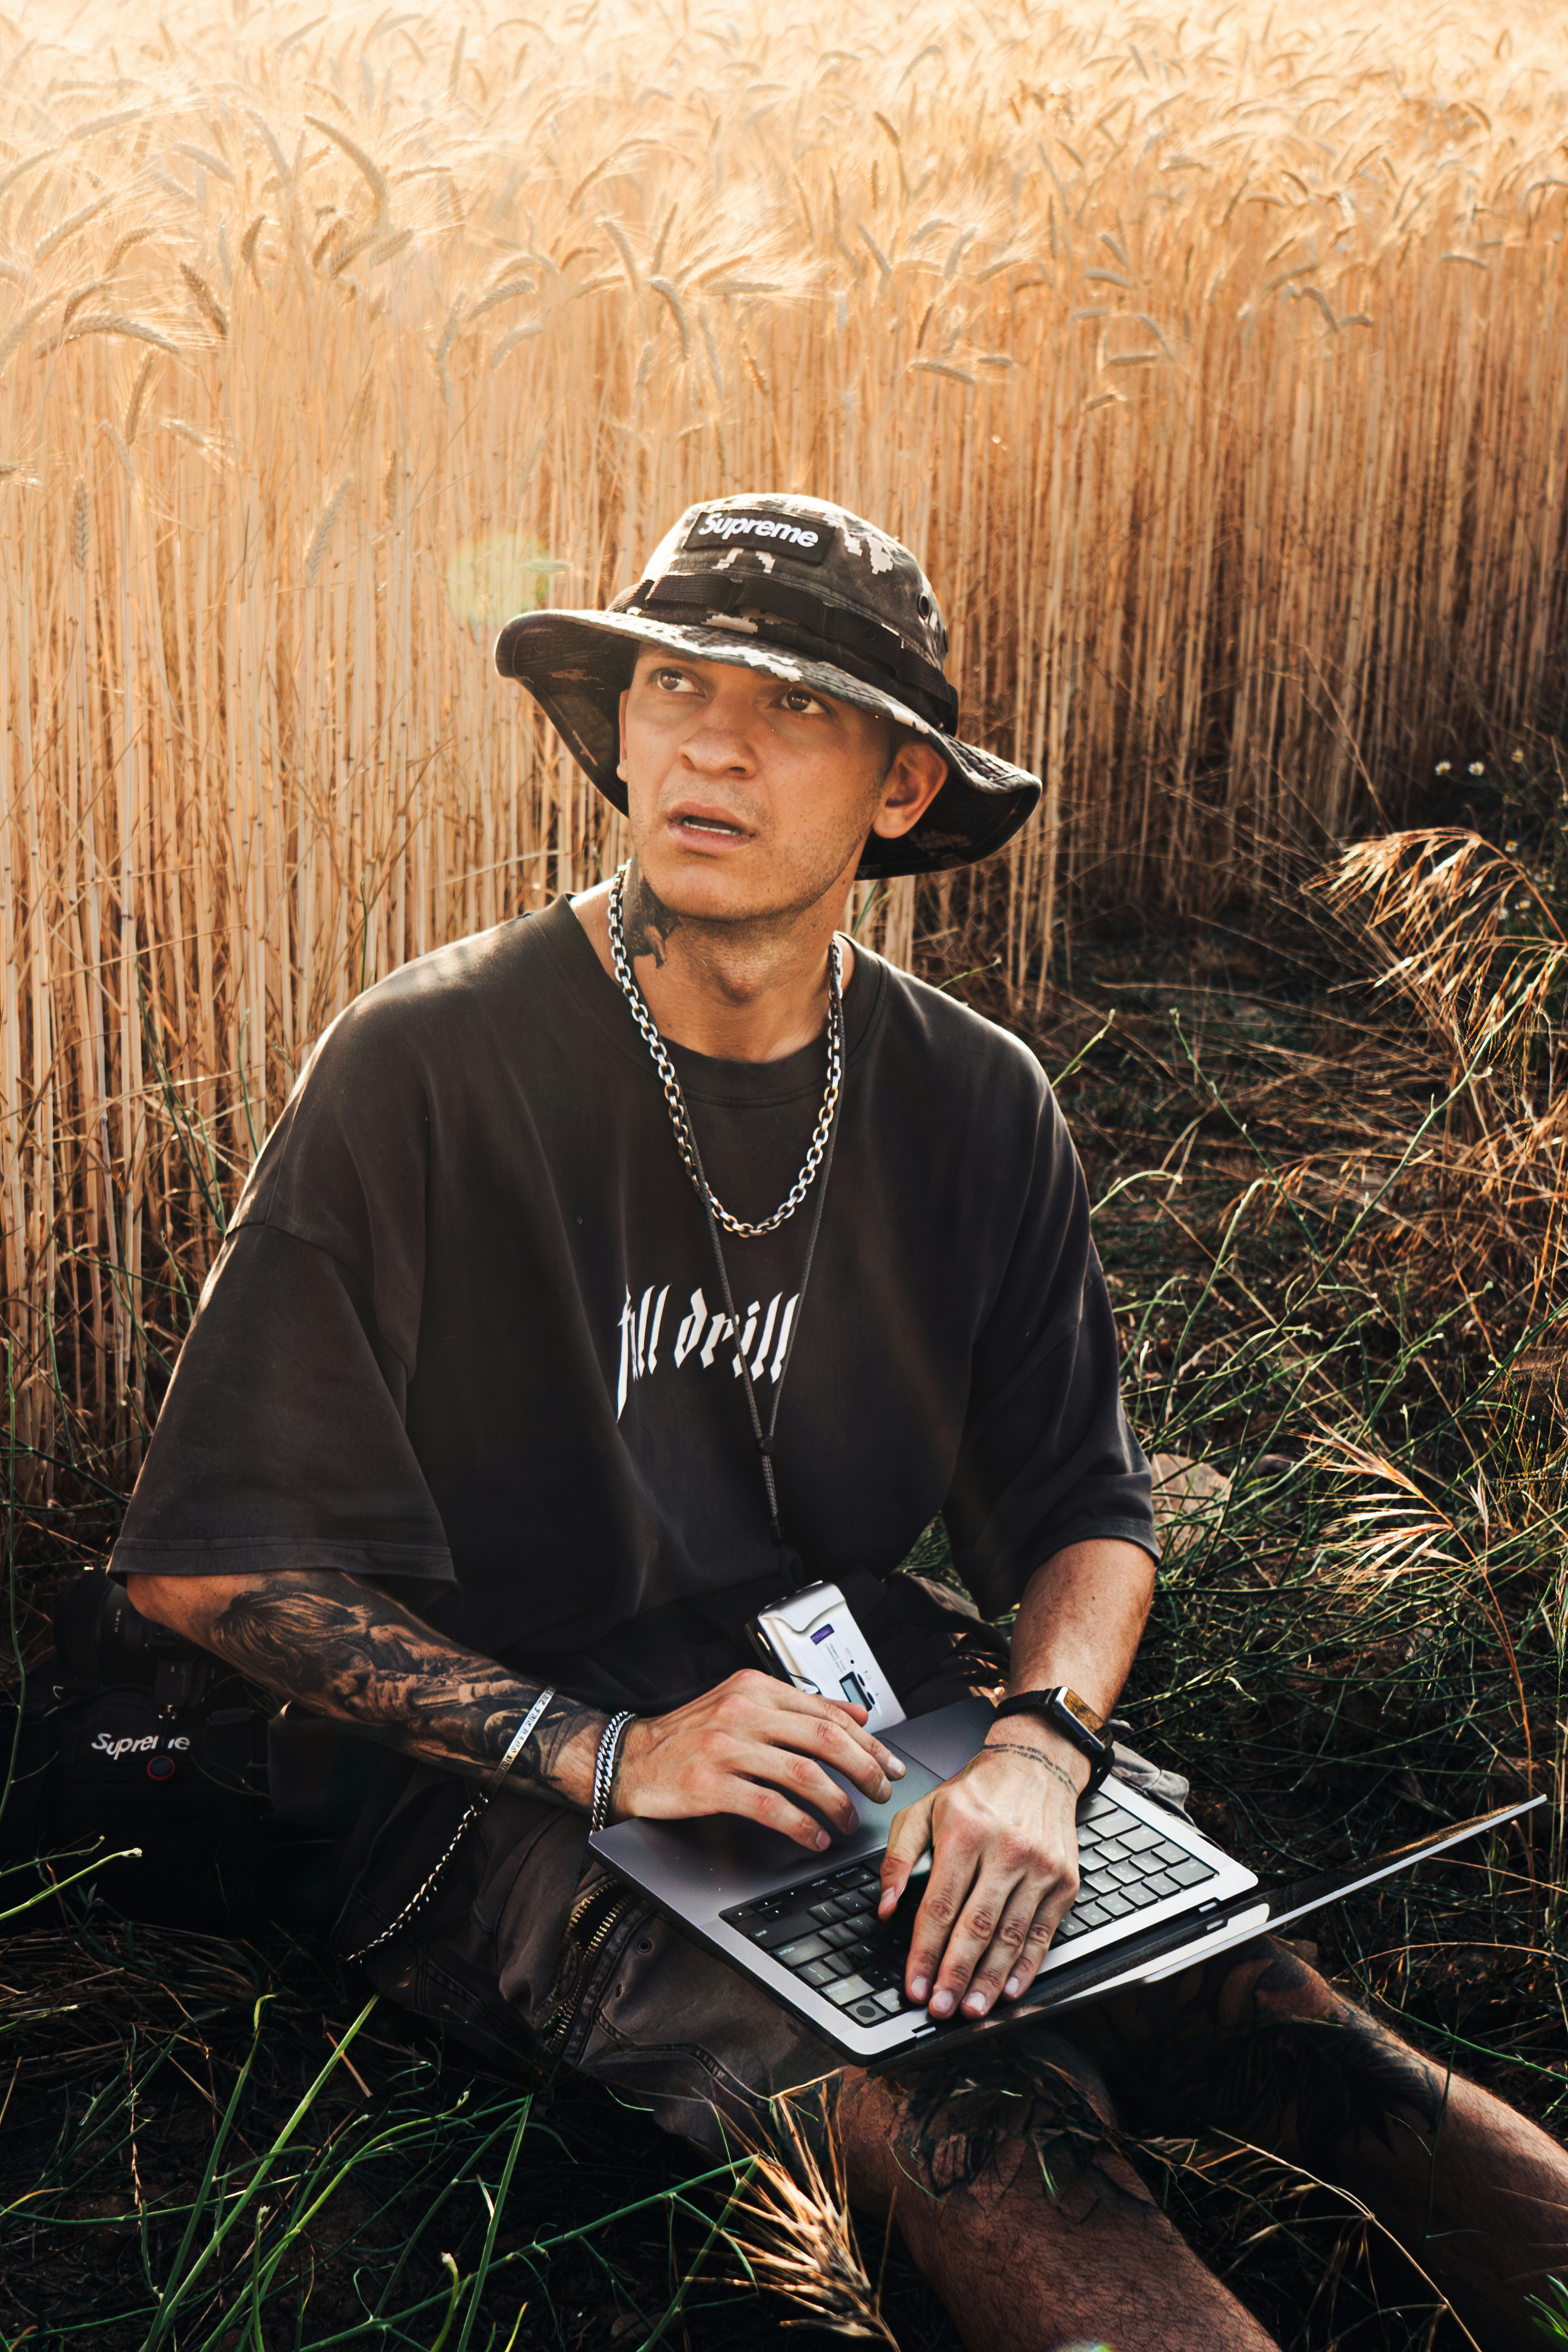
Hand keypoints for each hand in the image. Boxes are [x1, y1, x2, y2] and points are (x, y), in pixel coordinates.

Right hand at [612, 1668, 906, 1850]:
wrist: (630, 1758)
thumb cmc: (690, 1735)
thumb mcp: (745, 1704)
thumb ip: (801, 1708)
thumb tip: (858, 1713)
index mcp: (756, 1688)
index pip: (829, 1713)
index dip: (868, 1742)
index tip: (889, 1765)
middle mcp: (743, 1711)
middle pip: (825, 1738)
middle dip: (864, 1769)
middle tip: (880, 1793)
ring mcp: (725, 1746)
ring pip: (803, 1773)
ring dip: (837, 1803)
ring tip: (849, 1822)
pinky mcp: (710, 1784)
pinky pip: (770, 1807)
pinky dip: (801, 1826)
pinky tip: (814, 1838)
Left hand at [878, 1735, 1084, 2017]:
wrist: (1036, 1765)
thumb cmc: (975, 1793)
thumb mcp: (923, 1810)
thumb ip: (898, 1858)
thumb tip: (887, 1908)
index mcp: (965, 1832)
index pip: (940, 1905)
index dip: (925, 1951)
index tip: (915, 1984)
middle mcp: (1006, 1850)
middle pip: (977, 1926)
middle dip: (956, 1974)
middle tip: (941, 2008)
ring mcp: (1040, 1867)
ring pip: (1012, 1936)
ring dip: (989, 1979)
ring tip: (972, 2010)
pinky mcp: (1065, 1880)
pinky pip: (1044, 1932)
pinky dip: (1027, 1966)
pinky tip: (1009, 1989)